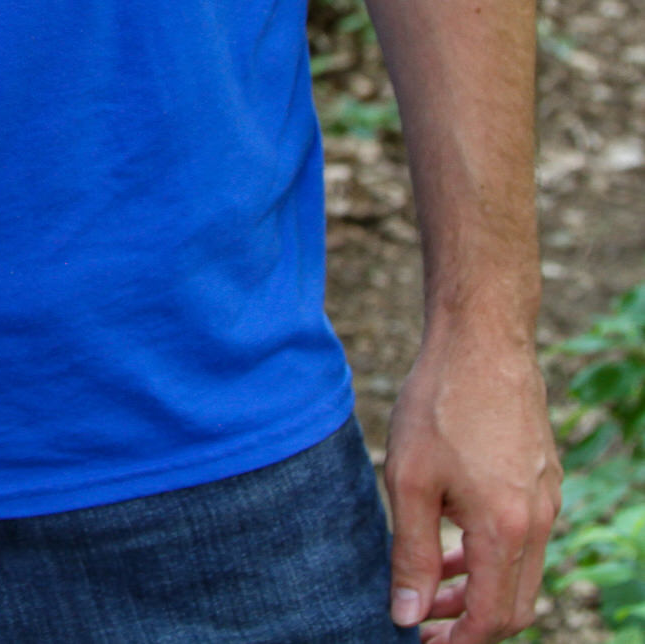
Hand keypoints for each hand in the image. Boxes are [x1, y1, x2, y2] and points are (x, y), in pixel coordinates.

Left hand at [385, 328, 560, 641]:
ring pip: (519, 569)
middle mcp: (538, 521)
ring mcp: (546, 498)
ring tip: (431, 582)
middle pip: (514, 603)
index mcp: (506, 529)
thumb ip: (412, 553)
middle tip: (422, 619)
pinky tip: (451, 534)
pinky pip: (522, 535)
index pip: (493, 618)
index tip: (420, 641)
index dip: (458, 641)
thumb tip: (407, 615)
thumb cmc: (439, 403)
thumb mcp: (410, 479)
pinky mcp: (542, 476)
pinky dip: (490, 550)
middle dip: (470, 621)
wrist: (481, 339)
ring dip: (478, 585)